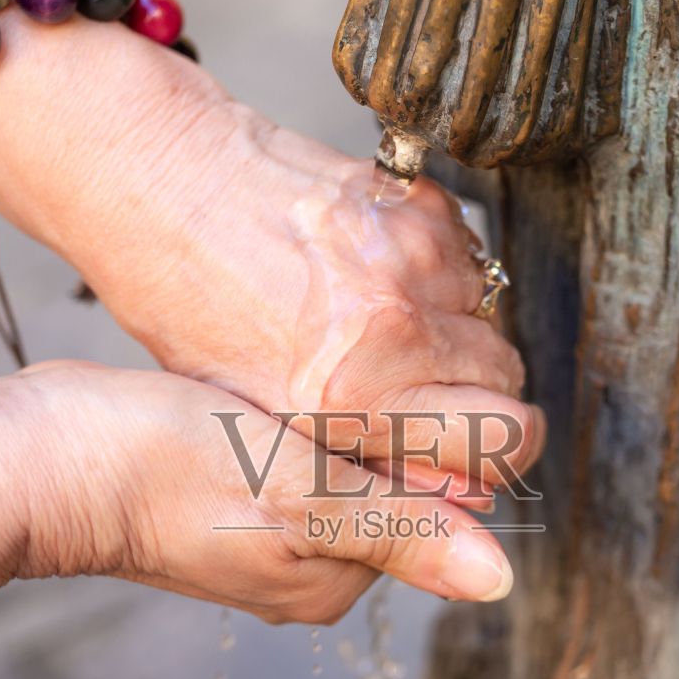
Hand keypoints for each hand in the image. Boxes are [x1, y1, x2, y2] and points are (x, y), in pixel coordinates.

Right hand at [0, 361, 514, 623]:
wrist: (42, 458)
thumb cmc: (161, 469)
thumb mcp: (297, 492)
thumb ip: (400, 528)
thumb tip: (500, 582)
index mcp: (334, 579)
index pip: (429, 509)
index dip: (429, 442)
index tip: (405, 382)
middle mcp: (308, 568)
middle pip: (388, 487)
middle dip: (384, 427)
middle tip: (351, 361)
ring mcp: (266, 536)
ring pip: (342, 464)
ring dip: (340, 416)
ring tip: (309, 362)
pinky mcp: (230, 497)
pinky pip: (295, 454)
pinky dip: (298, 417)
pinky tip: (273, 380)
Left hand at [80, 114, 544, 491]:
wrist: (169, 185)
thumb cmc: (191, 304)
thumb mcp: (258, 418)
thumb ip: (362, 458)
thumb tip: (457, 493)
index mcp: (349, 397)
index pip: (499, 442)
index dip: (495, 455)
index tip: (472, 452)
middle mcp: (395, 329)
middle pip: (510, 384)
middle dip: (482, 400)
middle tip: (429, 395)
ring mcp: (415, 260)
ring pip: (493, 322)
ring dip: (458, 337)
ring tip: (385, 330)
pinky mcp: (420, 206)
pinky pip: (469, 263)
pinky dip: (441, 281)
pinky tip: (378, 280)